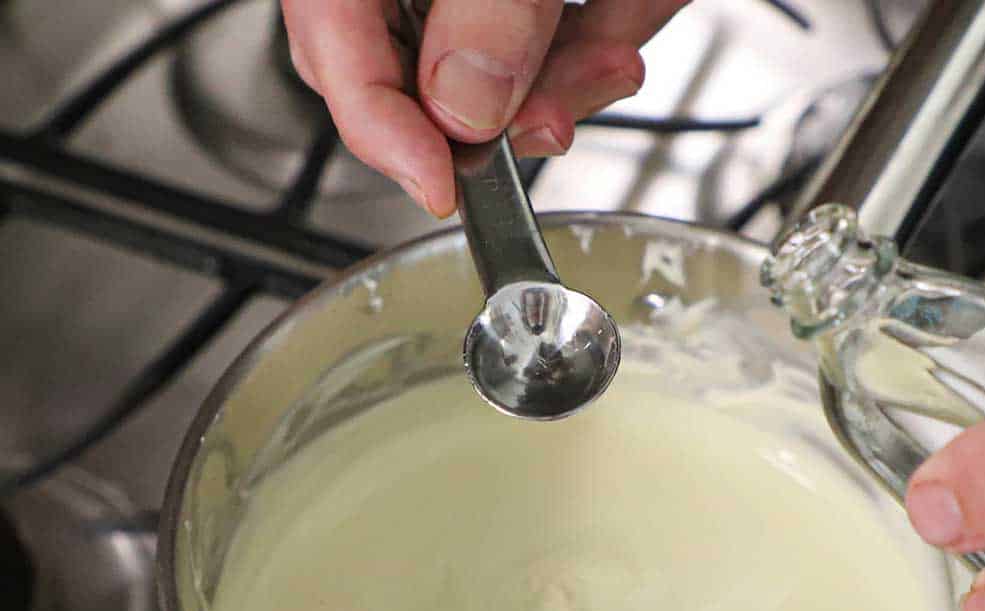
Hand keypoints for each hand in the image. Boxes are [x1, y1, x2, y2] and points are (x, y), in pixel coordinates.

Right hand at [280, 0, 687, 216]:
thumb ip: (489, 6)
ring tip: (611, 59)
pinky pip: (563, 24)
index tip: (439, 187)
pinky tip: (621, 39)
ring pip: (500, 56)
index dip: (381, 128)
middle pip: (412, 63)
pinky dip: (601, 38)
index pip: (331, 41)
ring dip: (567, 79)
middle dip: (497, 108)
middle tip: (544, 121)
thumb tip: (465, 109)